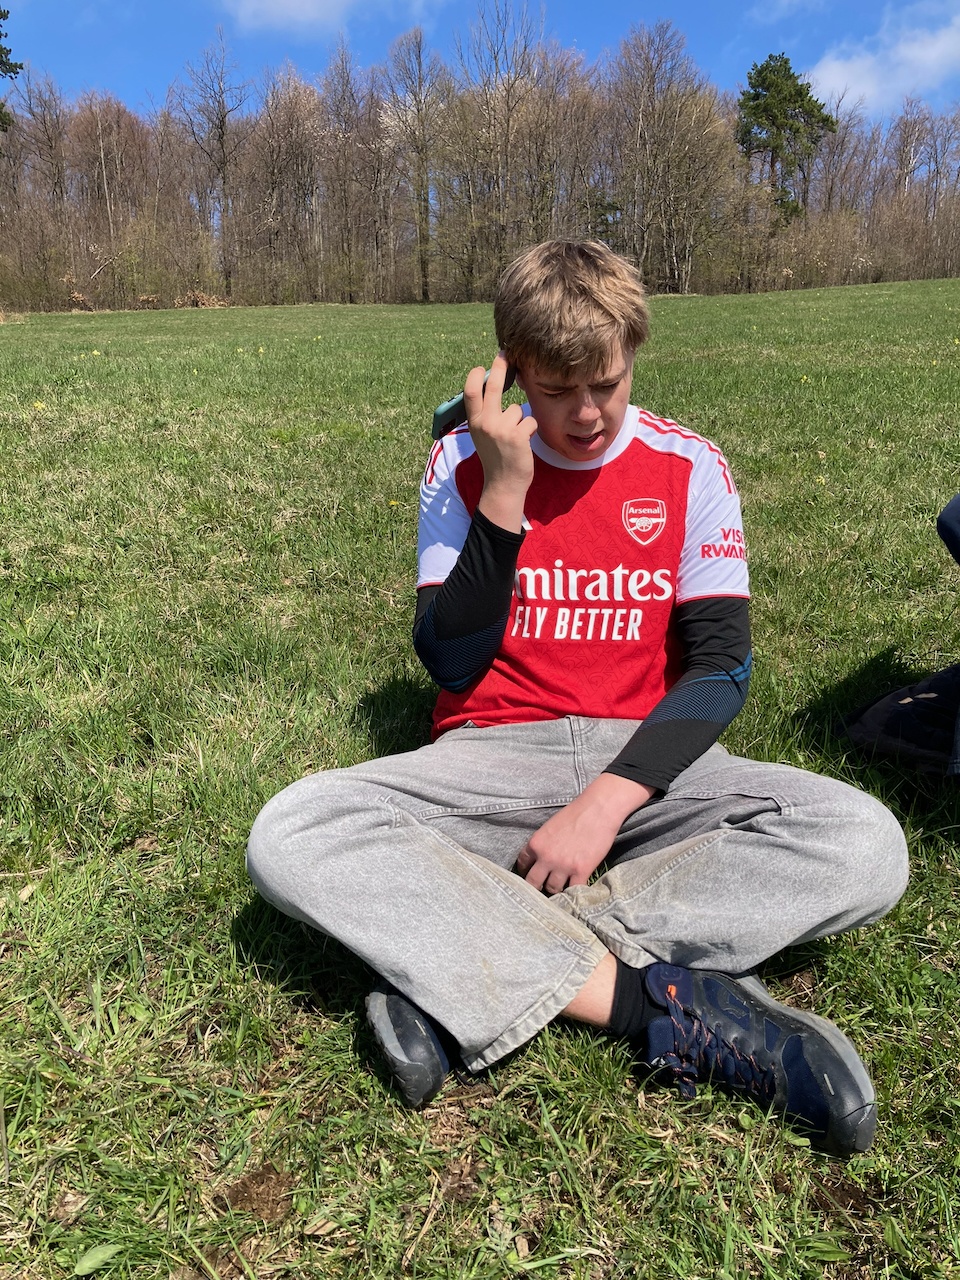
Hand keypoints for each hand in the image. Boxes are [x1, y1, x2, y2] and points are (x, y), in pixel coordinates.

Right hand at [463, 353, 536, 532]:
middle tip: (505, 354)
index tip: (481, 367)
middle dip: (500, 366)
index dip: (475, 376)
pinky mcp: (518, 435)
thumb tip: (494, 389)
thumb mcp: (483, 435)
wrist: (503, 484)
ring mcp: (501, 429)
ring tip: (514, 439)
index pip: (470, 392)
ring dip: (520, 421)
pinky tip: (523, 445)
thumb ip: (486, 415)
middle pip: (493, 386)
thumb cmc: (495, 458)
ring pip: (518, 409)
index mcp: (474, 422)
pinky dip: (530, 431)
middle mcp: (485, 423)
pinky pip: (529, 421)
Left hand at [515, 774, 655, 894]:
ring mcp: (563, 866)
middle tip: (543, 888)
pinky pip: (573, 890)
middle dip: (536, 887)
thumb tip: (540, 859)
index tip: (532, 874)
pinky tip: (576, 890)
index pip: (522, 865)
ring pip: (553, 889)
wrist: (598, 809)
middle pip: (533, 883)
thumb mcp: (550, 827)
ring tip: (561, 888)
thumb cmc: (576, 813)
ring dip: (557, 889)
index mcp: (535, 844)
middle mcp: (546, 857)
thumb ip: (543, 844)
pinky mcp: (581, 871)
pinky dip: (574, 892)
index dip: (527, 872)